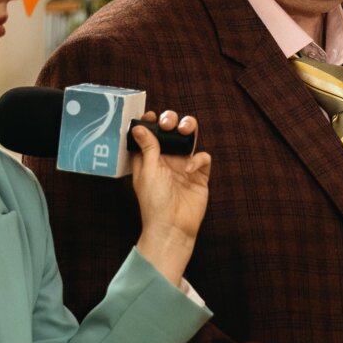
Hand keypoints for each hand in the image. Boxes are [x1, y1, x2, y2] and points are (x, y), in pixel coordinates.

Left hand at [131, 111, 210, 287]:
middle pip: (170, 132)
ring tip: (184, 129)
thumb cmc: (154, 202)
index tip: (150, 116)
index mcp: (149, 159)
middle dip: (170, 121)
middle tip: (168, 122)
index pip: (150, 134)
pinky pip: (203, 158)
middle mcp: (166, 160)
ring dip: (187, 129)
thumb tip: (139, 126)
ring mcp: (184, 166)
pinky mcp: (200, 175)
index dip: (150, 123)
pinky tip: (190, 170)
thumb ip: (148, 147)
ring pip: (188, 139)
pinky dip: (198, 159)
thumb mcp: (148, 171)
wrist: (174, 227)